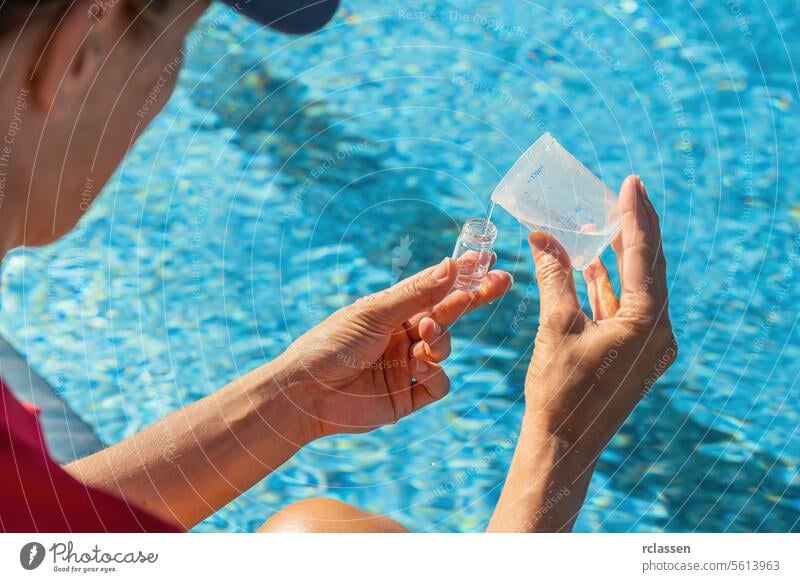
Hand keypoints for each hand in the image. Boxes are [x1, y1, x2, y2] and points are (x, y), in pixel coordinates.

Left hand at [275, 258, 512, 436]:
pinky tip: (418, 369)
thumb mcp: (374, 313)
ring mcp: (406, 365)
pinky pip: (439, 384)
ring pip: (444, 348)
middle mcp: (402, 335)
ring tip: (423, 336)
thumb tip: (451, 265)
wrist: (305, 394)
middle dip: (472, 297)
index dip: (461, 275)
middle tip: (500, 281)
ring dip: (440, 340)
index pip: (434, 288)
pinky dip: (435, 375)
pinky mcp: (408, 395)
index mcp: (392, 310)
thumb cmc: (331, 344)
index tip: (486, 260)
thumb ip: (417, 294)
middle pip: (447, 314)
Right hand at [524, 175, 676, 460]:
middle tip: (622, 193)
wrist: (562, 445)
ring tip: (603, 223)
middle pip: (649, 267)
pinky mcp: (630, 353)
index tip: (629, 182)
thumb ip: (554, 277)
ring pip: (636, 286)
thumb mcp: (555, 325)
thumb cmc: (560, 390)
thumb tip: (541, 237)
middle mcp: (656, 331)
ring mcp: (646, 344)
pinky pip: (624, 308)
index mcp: (647, 322)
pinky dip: (608, 285)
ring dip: (618, 256)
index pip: (644, 255)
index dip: (634, 215)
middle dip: (633, 229)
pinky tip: (591, 266)